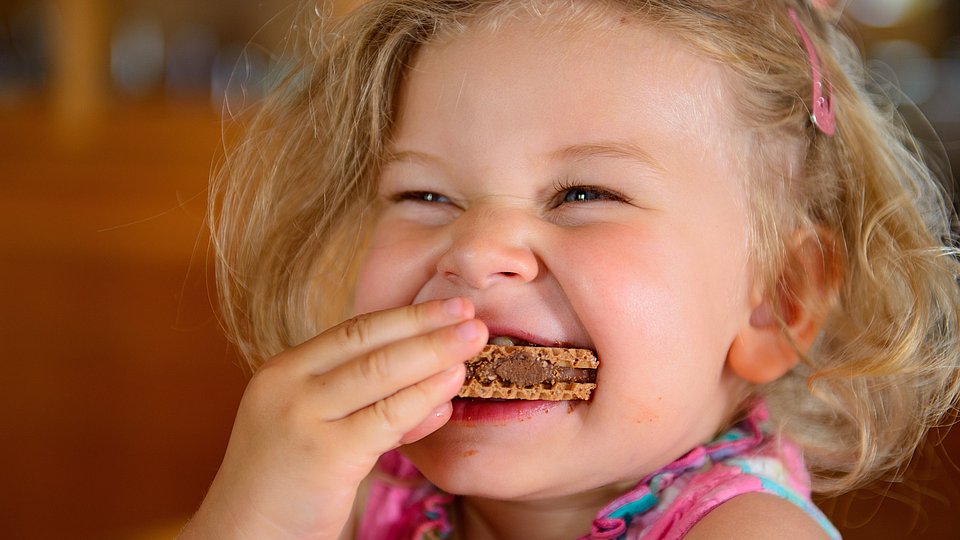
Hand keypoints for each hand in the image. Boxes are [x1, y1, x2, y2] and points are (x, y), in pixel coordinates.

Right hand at [179, 298, 486, 538]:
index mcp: (283, 372)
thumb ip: (366, 404)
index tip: (448, 305)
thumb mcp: (319, 429)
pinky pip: (386, 418)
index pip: (353, 331)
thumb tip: (435, 384)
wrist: (242, 535)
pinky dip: (423, 398)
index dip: (406, 315)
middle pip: (368, 343)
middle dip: (425, 324)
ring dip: (433, 353)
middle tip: (470, 312)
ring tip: (474, 340)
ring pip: (380, 372)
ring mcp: (302, 418)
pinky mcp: (324, 455)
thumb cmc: (286, 486)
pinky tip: (450, 388)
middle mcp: (287, 386)